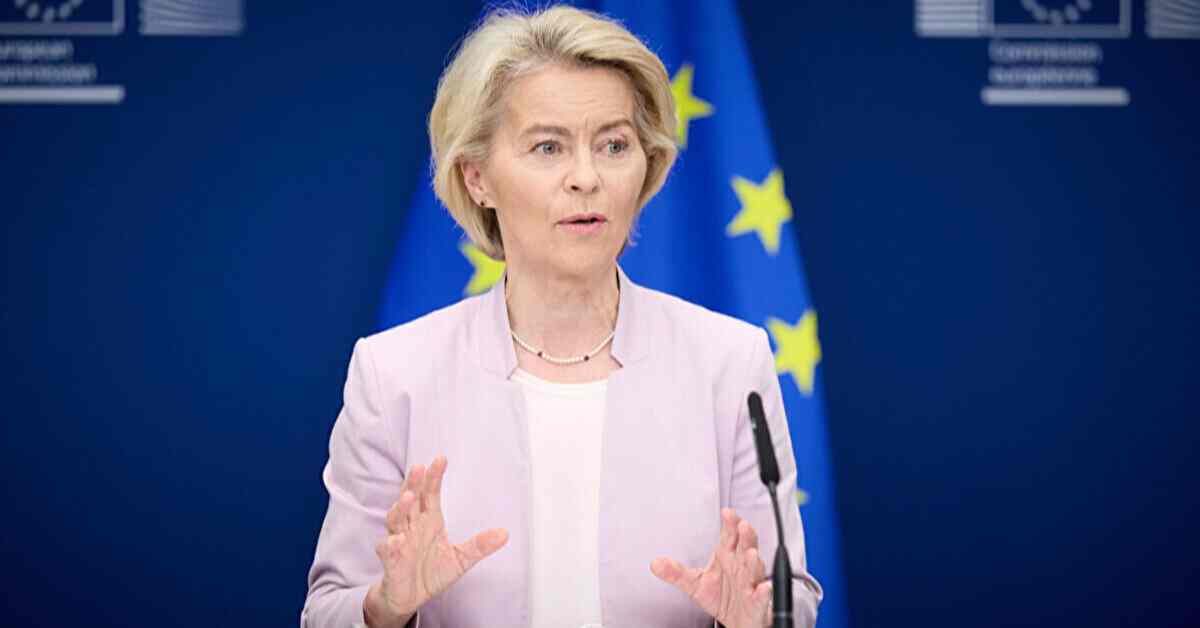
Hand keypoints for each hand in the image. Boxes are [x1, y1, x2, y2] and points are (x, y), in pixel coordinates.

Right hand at [366, 456, 508, 624]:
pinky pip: (388, 549)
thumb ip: (479, 545)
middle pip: (411, 499)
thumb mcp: (461, 558)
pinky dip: (392, 544)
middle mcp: (412, 526)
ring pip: (396, 518)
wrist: (411, 597)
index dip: (434, 477)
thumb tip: (505, 533)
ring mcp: (399, 541)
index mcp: (429, 520)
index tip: (440, 459)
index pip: (430, 493)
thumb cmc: (431, 573)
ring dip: (401, 507)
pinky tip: (398, 540)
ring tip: (409, 497)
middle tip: (419, 467)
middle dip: (414, 483)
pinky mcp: (391, 560)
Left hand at [650, 508, 770, 627]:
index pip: (730, 536)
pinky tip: (763, 588)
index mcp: (727, 557)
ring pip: (754, 570)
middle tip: (743, 526)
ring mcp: (750, 583)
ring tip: (751, 554)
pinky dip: (763, 592)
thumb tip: (655, 563)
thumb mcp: (694, 584)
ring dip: (754, 562)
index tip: (727, 512)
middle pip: (745, 547)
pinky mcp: (757, 603)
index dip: (730, 524)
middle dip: (746, 536)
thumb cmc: (721, 596)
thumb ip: (676, 573)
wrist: (737, 621)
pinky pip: (761, 597)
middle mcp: (741, 567)